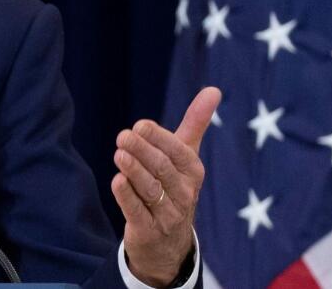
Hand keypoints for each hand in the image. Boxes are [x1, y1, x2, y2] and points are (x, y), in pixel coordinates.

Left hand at [110, 86, 220, 286]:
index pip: (178, 152)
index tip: (139, 125)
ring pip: (151, 190)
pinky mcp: (148, 231)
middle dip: (143, 151)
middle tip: (122, 136)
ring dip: (134, 171)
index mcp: (193, 172)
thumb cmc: (174, 188)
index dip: (159, 138)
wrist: (168, 243)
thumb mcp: (186, 157)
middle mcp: (184, 193)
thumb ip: (196, 124)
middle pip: (163, 169)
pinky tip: (116, 181)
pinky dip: (127, 196)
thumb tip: (214, 89)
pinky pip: (138, 212)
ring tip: (119, 154)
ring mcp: (168, 214)